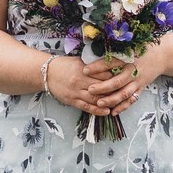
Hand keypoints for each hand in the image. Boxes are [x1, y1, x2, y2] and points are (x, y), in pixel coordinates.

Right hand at [41, 49, 157, 117]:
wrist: (46, 73)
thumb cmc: (64, 65)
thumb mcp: (79, 61)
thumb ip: (93, 64)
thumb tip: (110, 64)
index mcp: (83, 69)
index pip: (103, 73)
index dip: (115, 76)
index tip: (125, 77)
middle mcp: (80, 80)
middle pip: (101, 87)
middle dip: (114, 90)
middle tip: (126, 92)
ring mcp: (76, 92)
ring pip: (95, 99)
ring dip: (108, 102)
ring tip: (118, 104)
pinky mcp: (72, 101)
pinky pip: (86, 107)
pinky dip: (97, 110)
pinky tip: (106, 111)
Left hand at [87, 48, 161, 116]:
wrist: (162, 56)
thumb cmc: (141, 49)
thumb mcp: (129, 45)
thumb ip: (114, 50)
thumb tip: (94, 51)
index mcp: (128, 58)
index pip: (111, 63)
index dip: (97, 67)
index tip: (85, 70)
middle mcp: (133, 71)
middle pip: (117, 81)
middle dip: (103, 87)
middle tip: (90, 90)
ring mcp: (138, 81)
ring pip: (124, 93)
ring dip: (111, 100)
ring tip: (99, 103)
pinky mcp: (141, 88)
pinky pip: (131, 100)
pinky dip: (123, 107)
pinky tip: (113, 112)